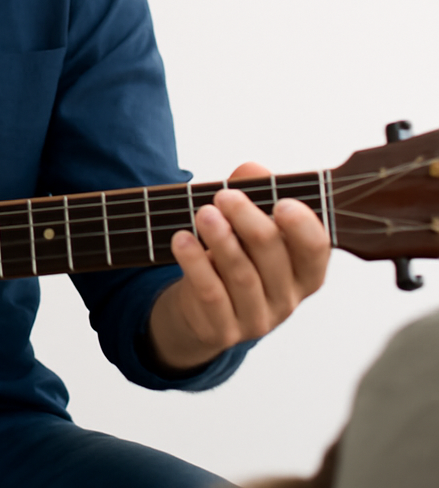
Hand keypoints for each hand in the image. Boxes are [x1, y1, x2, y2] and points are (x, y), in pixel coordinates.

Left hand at [147, 162, 330, 371]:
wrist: (200, 310)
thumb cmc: (231, 257)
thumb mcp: (244, 224)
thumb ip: (252, 193)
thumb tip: (254, 169)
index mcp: (302, 270)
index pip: (316, 250)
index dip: (303, 227)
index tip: (283, 203)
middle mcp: (286, 297)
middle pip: (274, 256)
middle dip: (248, 220)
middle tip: (224, 197)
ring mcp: (256, 317)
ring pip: (242, 275)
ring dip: (221, 240)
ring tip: (204, 214)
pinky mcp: (223, 329)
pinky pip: (211, 294)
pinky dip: (195, 263)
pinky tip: (182, 240)